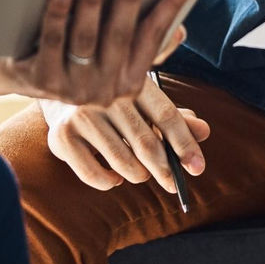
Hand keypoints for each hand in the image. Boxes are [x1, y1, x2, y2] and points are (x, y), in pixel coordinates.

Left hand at [0, 0, 204, 106]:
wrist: (16, 78)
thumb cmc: (71, 58)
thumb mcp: (110, 59)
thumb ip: (142, 46)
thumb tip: (180, 30)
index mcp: (128, 81)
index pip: (155, 35)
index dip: (174, 3)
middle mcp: (104, 89)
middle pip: (121, 35)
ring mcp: (72, 88)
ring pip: (86, 39)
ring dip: (93, 2)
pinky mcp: (41, 81)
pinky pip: (52, 41)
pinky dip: (59, 13)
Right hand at [40, 76, 210, 191]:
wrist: (60, 83)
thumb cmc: (113, 97)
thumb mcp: (143, 99)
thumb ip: (174, 115)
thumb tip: (204, 131)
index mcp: (132, 79)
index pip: (166, 115)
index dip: (185, 143)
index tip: (198, 168)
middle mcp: (106, 94)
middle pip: (146, 142)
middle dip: (165, 169)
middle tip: (173, 184)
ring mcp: (81, 114)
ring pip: (122, 161)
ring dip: (138, 174)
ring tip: (141, 173)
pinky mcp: (62, 136)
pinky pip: (93, 174)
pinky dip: (109, 182)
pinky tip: (115, 177)